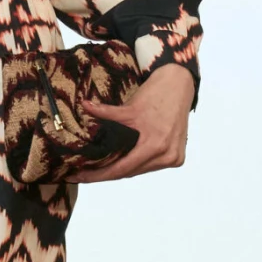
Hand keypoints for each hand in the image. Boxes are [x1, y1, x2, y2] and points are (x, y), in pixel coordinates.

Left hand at [78, 62, 194, 183]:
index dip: (100, 174)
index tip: (82, 176)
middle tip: (86, 173)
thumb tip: (85, 106)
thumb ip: (106, 112)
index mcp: (155, 145)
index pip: (122, 168)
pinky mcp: (177, 157)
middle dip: (108, 173)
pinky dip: (138, 164)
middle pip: (131, 172)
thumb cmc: (157, 94)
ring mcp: (174, 158)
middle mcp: (167, 155)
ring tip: (100, 169)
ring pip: (141, 170)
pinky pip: (151, 165)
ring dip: (123, 169)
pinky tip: (123, 161)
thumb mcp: (129, 107)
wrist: (180, 85)